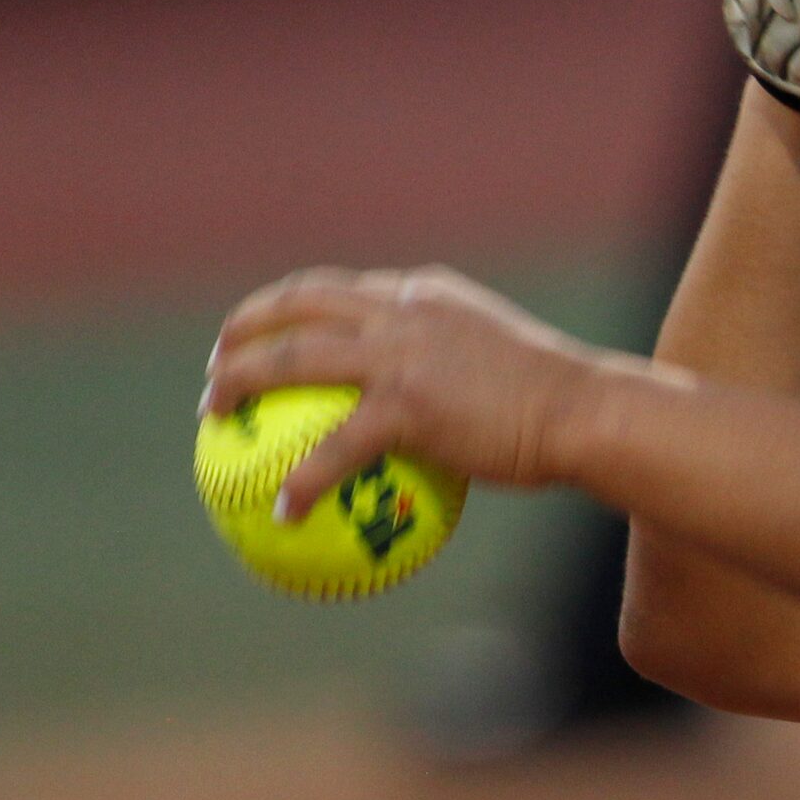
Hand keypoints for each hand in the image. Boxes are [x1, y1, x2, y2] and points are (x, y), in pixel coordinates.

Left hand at [202, 266, 609, 519]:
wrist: (587, 413)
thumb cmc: (564, 403)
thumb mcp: (506, 362)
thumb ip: (461, 365)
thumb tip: (443, 406)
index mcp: (425, 294)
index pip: (341, 289)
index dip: (290, 306)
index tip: (264, 331)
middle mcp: (404, 310)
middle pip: (299, 304)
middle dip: (244, 327)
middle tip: (218, 364)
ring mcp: (401, 354)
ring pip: (292, 357)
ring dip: (239, 382)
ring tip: (212, 417)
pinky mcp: (407, 405)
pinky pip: (333, 447)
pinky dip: (301, 478)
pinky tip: (283, 509)